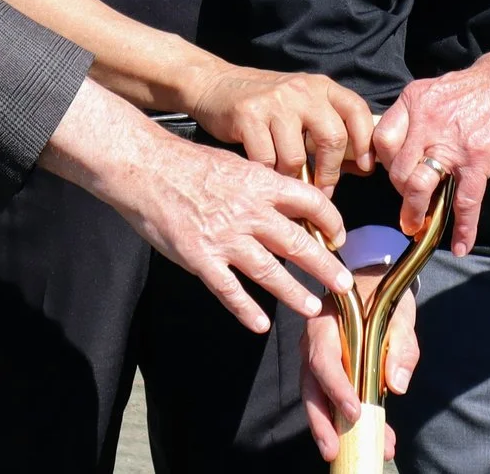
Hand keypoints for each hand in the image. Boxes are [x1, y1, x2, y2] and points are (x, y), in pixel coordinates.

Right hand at [45, 84, 351, 333]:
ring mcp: (225, 238)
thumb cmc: (187, 162)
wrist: (145, 167)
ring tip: (312, 307)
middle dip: (325, 267)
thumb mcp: (235, 163)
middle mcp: (249, 212)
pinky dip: (245, 310)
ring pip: (269, 272)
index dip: (331, 221)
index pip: (309, 202)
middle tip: (344, 285)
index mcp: (260, 184)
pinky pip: (228, 290)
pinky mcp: (200, 258)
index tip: (339, 237)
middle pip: (298, 243)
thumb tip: (288, 200)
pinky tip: (259, 325)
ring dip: (293, 293)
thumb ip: (262, 185)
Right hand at [187, 65, 375, 189]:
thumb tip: (362, 166)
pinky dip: (267, 173)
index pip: (357, 111)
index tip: (366, 168)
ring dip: (292, 177)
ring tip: (286, 178)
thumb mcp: (304, 106)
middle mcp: (302, 91)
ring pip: (296, 156)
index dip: (365, 142)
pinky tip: (265, 171)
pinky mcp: (248, 115)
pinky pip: (266, 160)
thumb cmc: (268, 105)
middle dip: (330, 172)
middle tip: (323, 190)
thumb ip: (331, 129)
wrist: (217, 85)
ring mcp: (274, 102)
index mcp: (322, 87)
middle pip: (332, 138)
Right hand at [299, 266, 418, 460]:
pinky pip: (330, 398)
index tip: (353, 411)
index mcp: (325, 323)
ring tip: (341, 453)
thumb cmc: (383, 294)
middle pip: (311, 387)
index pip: (324, 359)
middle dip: (322, 421)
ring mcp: (316, 359)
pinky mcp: (327, 373)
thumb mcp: (400, 313)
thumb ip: (401, 345)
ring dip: (329, 427)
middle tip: (333, 450)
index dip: (336, 388)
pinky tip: (368, 438)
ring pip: (316, 398)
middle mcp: (313, 343)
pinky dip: (344, 420)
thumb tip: (398, 385)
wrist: (373, 282)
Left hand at [372, 48, 489, 256]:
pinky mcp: (478, 160)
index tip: (393, 173)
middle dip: (401, 191)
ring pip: (418, 187)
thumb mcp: (441, 85)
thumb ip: (422, 111)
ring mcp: (452, 143)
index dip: (383, 162)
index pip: (382, 139)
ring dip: (415, 212)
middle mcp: (427, 122)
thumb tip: (411, 137)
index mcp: (415, 100)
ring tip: (418, 226)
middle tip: (410, 201)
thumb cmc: (488, 79)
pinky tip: (461, 245)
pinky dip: (463, 228)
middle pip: (397, 169)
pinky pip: (464, 202)